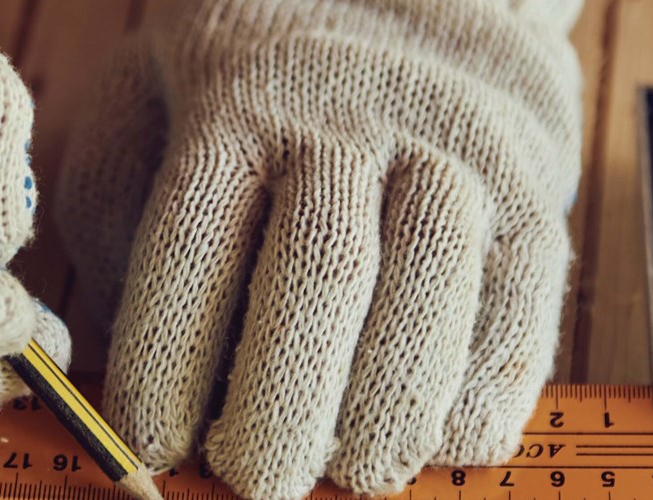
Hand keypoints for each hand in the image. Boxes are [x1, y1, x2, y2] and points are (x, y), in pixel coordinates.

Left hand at [57, 0, 583, 496]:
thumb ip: (117, 216)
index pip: (193, 245)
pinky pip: (524, 307)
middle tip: (257, 483)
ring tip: (352, 471)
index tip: (151, 448)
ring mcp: (455, 153)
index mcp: (233, 102)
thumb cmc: (252, 78)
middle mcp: (349, 121)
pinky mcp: (535, 193)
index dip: (168, 365)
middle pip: (322, 274)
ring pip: (434, 291)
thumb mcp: (146, 103)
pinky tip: (444, 438)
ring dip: (390, 412)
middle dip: (285, 407)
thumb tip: (132, 357)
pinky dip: (488, 392)